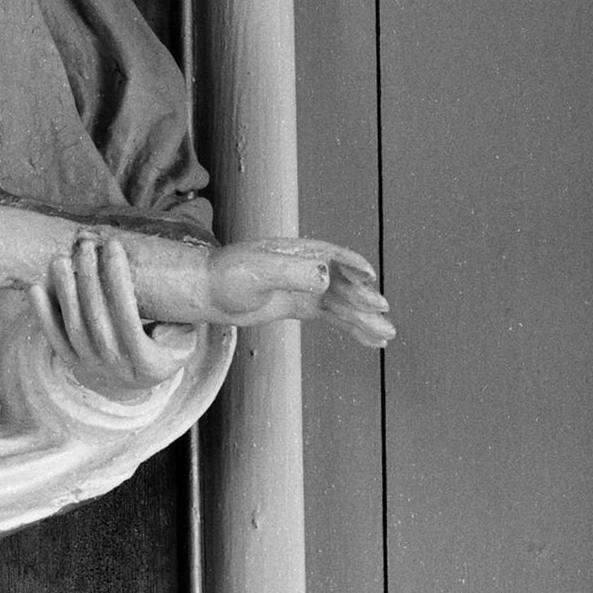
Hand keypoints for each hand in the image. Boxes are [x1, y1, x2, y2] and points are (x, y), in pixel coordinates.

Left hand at [43, 230, 184, 397]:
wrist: (138, 387)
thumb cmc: (165, 351)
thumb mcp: (183, 342)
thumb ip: (179, 324)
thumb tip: (169, 300)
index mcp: (146, 362)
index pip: (128, 316)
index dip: (119, 281)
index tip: (115, 248)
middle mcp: (116, 368)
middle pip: (97, 320)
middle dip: (90, 280)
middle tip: (85, 248)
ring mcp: (90, 367)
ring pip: (73, 327)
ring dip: (65, 292)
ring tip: (60, 260)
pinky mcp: (72, 363)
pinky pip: (54, 338)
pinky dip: (44, 314)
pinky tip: (36, 288)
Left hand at [209, 237, 394, 347]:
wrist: (206, 291)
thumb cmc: (226, 277)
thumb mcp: (257, 273)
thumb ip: (291, 273)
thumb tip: (326, 276)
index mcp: (299, 251)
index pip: (334, 257)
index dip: (354, 268)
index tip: (371, 280)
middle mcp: (307, 266)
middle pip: (343, 283)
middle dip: (363, 302)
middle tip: (383, 320)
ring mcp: (306, 285)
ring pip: (341, 303)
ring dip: (363, 319)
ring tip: (387, 337)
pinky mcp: (301, 303)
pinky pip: (332, 314)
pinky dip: (350, 326)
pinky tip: (369, 340)